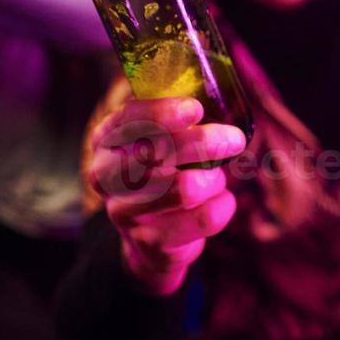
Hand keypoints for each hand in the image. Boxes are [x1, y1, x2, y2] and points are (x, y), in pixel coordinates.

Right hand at [87, 97, 246, 295]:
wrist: (148, 240)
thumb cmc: (159, 175)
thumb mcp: (155, 144)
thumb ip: (173, 122)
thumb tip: (216, 96)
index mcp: (106, 141)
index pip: (128, 119)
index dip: (163, 112)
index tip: (195, 109)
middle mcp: (106, 176)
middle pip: (157, 153)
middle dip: (203, 141)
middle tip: (234, 138)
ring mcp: (124, 213)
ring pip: (185, 188)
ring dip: (214, 178)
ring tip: (216, 177)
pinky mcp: (151, 243)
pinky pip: (204, 218)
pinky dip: (223, 205)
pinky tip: (220, 201)